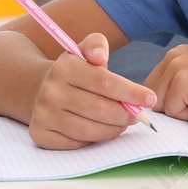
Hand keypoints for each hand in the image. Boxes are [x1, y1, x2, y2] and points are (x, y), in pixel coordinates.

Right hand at [28, 32, 157, 149]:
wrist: (37, 88)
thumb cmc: (72, 71)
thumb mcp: (82, 51)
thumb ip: (96, 45)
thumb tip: (100, 56)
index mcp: (65, 67)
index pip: (104, 82)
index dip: (131, 92)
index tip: (150, 99)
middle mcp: (51, 91)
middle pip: (100, 109)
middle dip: (125, 114)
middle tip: (137, 115)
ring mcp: (43, 114)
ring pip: (89, 130)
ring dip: (113, 129)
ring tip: (122, 123)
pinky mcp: (40, 134)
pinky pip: (76, 143)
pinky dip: (94, 139)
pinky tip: (100, 130)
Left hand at [145, 44, 187, 120]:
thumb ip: (177, 88)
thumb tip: (150, 109)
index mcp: (177, 54)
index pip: (152, 88)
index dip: (172, 103)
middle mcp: (174, 55)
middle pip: (152, 97)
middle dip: (175, 108)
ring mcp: (178, 65)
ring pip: (160, 106)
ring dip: (184, 111)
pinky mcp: (184, 80)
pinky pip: (174, 112)